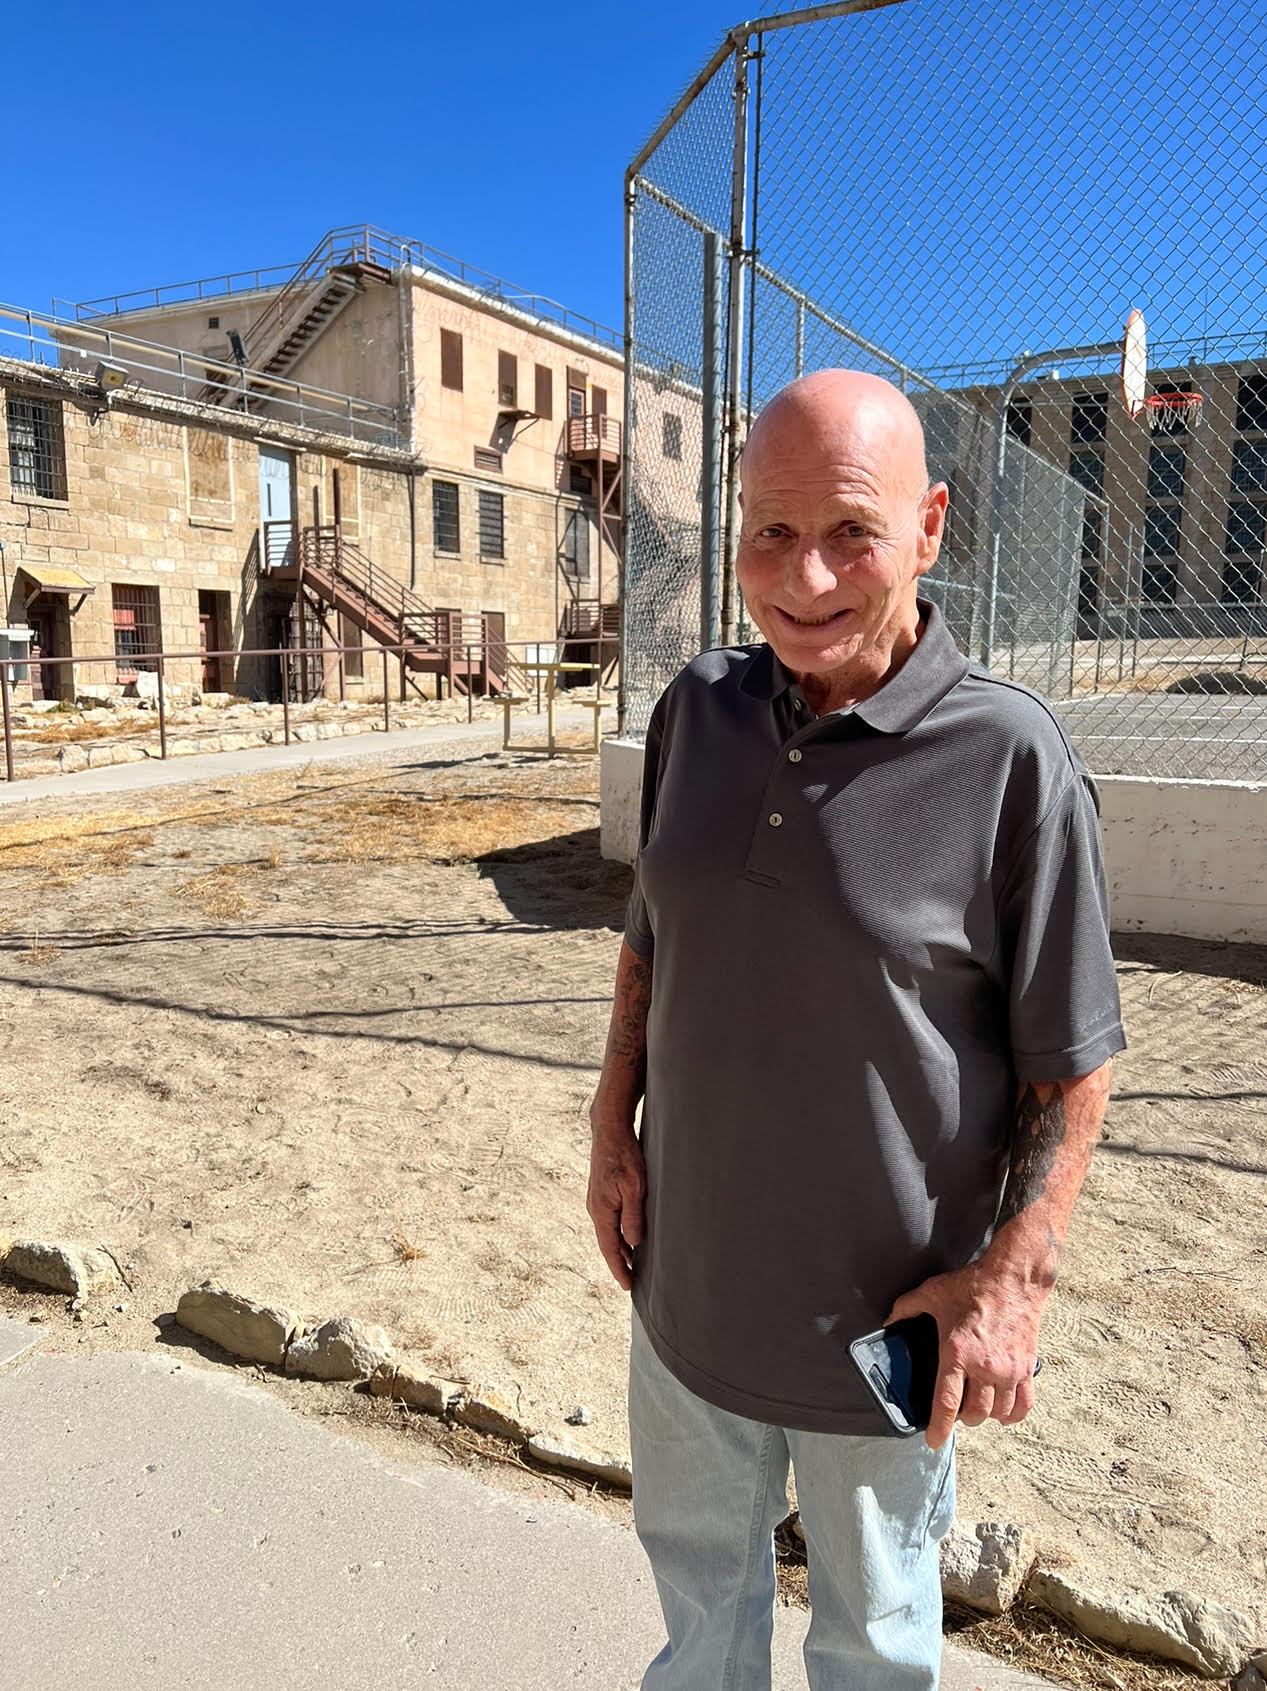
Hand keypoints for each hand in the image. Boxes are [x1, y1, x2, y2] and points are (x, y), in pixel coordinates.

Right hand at [586, 1124, 645, 1290]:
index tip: (627, 1286)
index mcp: (602, 1211)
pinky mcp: (601, 1192)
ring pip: (608, 1232)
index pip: (610, 1249)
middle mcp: (595, 1209)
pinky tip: (628, 1235)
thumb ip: (633, 1217)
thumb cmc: (624, 1156)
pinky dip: (618, 1233)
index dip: (619, 1269)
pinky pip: (609, 1220)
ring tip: (632, 1263)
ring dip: (619, 1248)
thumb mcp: (634, 1188)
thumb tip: (633, 1243)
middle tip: (631, 1280)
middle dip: (619, 1263)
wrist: (609, 1130)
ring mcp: (596, 1200)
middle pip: (607, 1243)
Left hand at [885, 1262, 1043, 1449]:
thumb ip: (906, 1308)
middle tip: (955, 1409)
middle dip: (962, 1417)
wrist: (1013, 1278)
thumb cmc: (973, 1286)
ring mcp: (1009, 1370)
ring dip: (985, 1415)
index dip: (939, 1427)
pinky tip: (1003, 1410)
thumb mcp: (931, 1293)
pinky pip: (1023, 1406)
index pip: (947, 1402)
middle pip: (974, 1413)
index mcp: (957, 1353)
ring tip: (976, 1405)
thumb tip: (888, 1321)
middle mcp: (984, 1367)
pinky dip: (1012, 1414)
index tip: (934, 1440)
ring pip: (998, 1413)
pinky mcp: (1027, 1368)